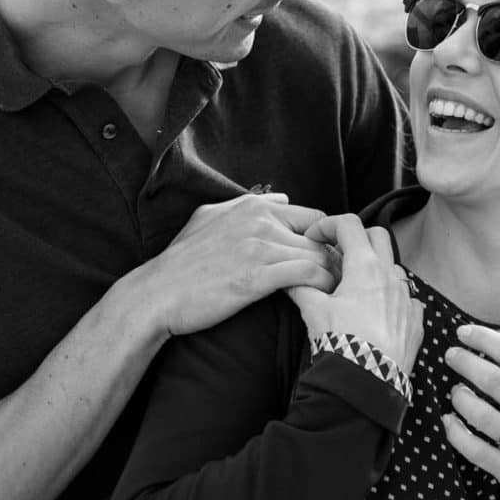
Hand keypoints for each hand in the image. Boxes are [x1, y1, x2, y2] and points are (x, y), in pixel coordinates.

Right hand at [113, 193, 336, 340]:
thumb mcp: (208, 218)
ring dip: (331, 276)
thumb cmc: (182, 262)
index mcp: (252, 206)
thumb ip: (246, 205)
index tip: (327, 261)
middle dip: (334, 259)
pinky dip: (320, 286)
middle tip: (341, 281)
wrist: (158, 293)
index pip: (312, 215)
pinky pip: (307, 275)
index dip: (324, 240)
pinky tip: (320, 300)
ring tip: (336, 295)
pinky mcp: (257, 276)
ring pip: (318, 256)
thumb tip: (279, 199)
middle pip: (320, 237)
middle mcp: (259, 220)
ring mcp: (259, 246)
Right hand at [286, 215, 423, 376]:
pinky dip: (391, 298)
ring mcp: (407, 298)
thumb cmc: (342, 344)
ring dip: (374, 269)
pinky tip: (376, 313)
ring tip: (355, 289)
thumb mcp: (313, 311)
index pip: (349, 225)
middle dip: (356, 239)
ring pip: (393, 267)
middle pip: (378, 236)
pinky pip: (407, 298)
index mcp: (365, 267)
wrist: (367, 382)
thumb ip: (300, 287)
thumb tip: (289, 278)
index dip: (329, 225)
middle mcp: (390, 277)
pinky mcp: (415, 321)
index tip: (316, 239)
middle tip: (337, 256)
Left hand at [440, 323, 499, 499]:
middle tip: (451, 355)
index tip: (464, 332)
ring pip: (482, 416)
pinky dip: (455, 432)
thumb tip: (490, 351)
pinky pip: (475, 450)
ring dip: (460, 397)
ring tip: (455, 391)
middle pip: (495, 382)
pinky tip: (449, 421)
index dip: (485, 339)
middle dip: (466, 362)